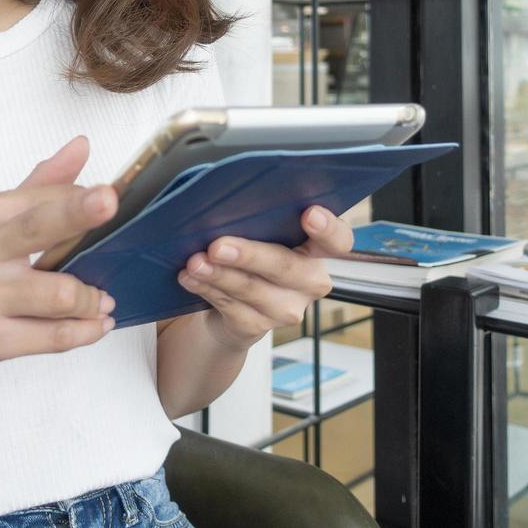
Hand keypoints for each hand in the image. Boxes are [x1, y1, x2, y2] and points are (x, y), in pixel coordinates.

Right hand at [0, 136, 118, 383]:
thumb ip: (42, 184)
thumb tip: (82, 145)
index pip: (46, 197)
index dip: (84, 198)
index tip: (113, 196)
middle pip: (40, 227)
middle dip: (79, 211)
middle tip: (110, 202)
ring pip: (61, 294)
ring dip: (93, 299)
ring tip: (102, 301)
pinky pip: (54, 337)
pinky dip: (86, 332)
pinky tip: (96, 325)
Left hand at [176, 205, 354, 350]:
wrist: (235, 304)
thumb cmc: (251, 250)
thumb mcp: (260, 231)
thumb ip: (258, 217)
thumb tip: (226, 201)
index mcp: (316, 249)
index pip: (338, 239)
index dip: (329, 228)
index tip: (310, 214)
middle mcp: (309, 280)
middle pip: (287, 267)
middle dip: (250, 255)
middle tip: (218, 246)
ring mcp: (286, 308)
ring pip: (252, 290)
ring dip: (219, 274)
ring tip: (195, 262)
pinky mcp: (258, 326)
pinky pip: (231, 307)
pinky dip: (207, 289)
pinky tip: (190, 277)